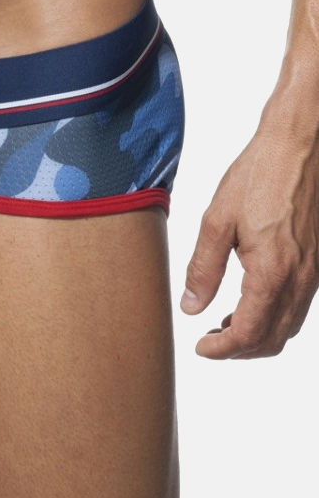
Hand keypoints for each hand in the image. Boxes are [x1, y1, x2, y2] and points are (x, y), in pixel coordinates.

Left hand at [180, 122, 318, 358]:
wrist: (299, 147)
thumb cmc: (258, 175)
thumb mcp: (217, 221)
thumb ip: (203, 269)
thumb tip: (191, 307)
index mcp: (272, 273)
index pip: (248, 333)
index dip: (222, 350)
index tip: (201, 349)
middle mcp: (299, 280)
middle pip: (272, 339)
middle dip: (239, 350)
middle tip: (210, 342)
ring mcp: (312, 273)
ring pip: (289, 326)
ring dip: (258, 335)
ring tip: (224, 326)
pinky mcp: (315, 262)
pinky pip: (298, 305)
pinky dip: (274, 317)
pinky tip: (249, 302)